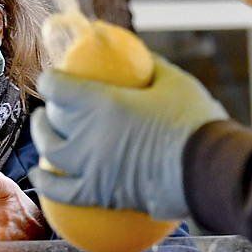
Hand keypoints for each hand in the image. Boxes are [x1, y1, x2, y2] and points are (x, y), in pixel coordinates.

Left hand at [29, 57, 226, 218]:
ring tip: (46, 137)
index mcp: (101, 103)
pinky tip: (41, 177)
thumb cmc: (196, 121)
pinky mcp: (99, 194)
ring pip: (50, 154)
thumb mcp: (176, 83)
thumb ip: (153, 67)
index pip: (57, 86)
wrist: (209, 169)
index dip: (50, 80)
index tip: (54, 79)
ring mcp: (90, 167)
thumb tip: (143, 57)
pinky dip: (46, 184)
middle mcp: (87, 135)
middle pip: (49, 122)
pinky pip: (62, 192)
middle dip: (43, 114)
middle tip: (49, 110)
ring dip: (42, 142)